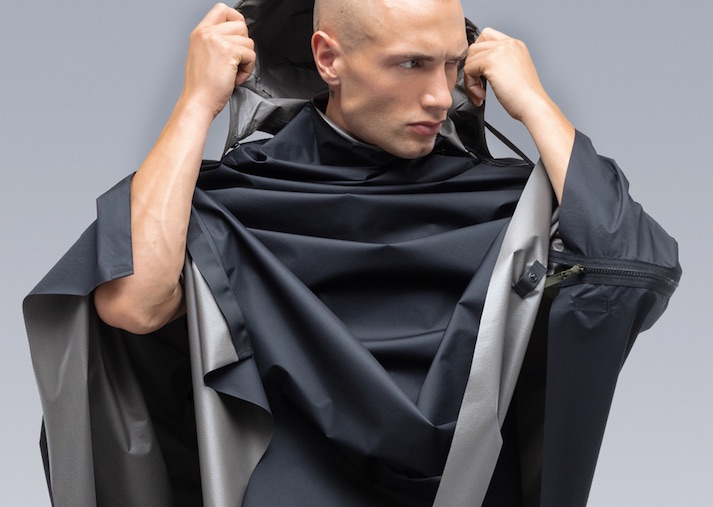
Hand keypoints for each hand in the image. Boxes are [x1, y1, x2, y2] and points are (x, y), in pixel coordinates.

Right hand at [181, 3, 255, 118]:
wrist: (197, 102)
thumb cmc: (201, 86)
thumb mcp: (203, 55)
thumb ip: (216, 42)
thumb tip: (238, 37)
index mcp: (200, 32)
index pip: (222, 9)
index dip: (236, 21)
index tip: (237, 39)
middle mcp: (207, 33)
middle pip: (241, 25)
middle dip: (243, 45)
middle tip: (233, 63)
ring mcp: (217, 40)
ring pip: (248, 42)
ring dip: (245, 60)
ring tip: (232, 73)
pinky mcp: (228, 52)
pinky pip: (251, 56)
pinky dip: (247, 70)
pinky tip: (234, 78)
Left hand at [463, 28, 548, 124]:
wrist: (533, 105)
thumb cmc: (525, 97)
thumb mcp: (514, 72)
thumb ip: (499, 64)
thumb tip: (479, 68)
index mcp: (515, 45)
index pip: (487, 37)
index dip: (479, 56)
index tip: (481, 74)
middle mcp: (508, 44)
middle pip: (475, 47)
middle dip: (472, 69)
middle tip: (479, 87)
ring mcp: (500, 50)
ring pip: (470, 59)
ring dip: (470, 79)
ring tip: (480, 93)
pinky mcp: (491, 61)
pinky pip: (468, 70)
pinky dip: (470, 86)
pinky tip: (482, 95)